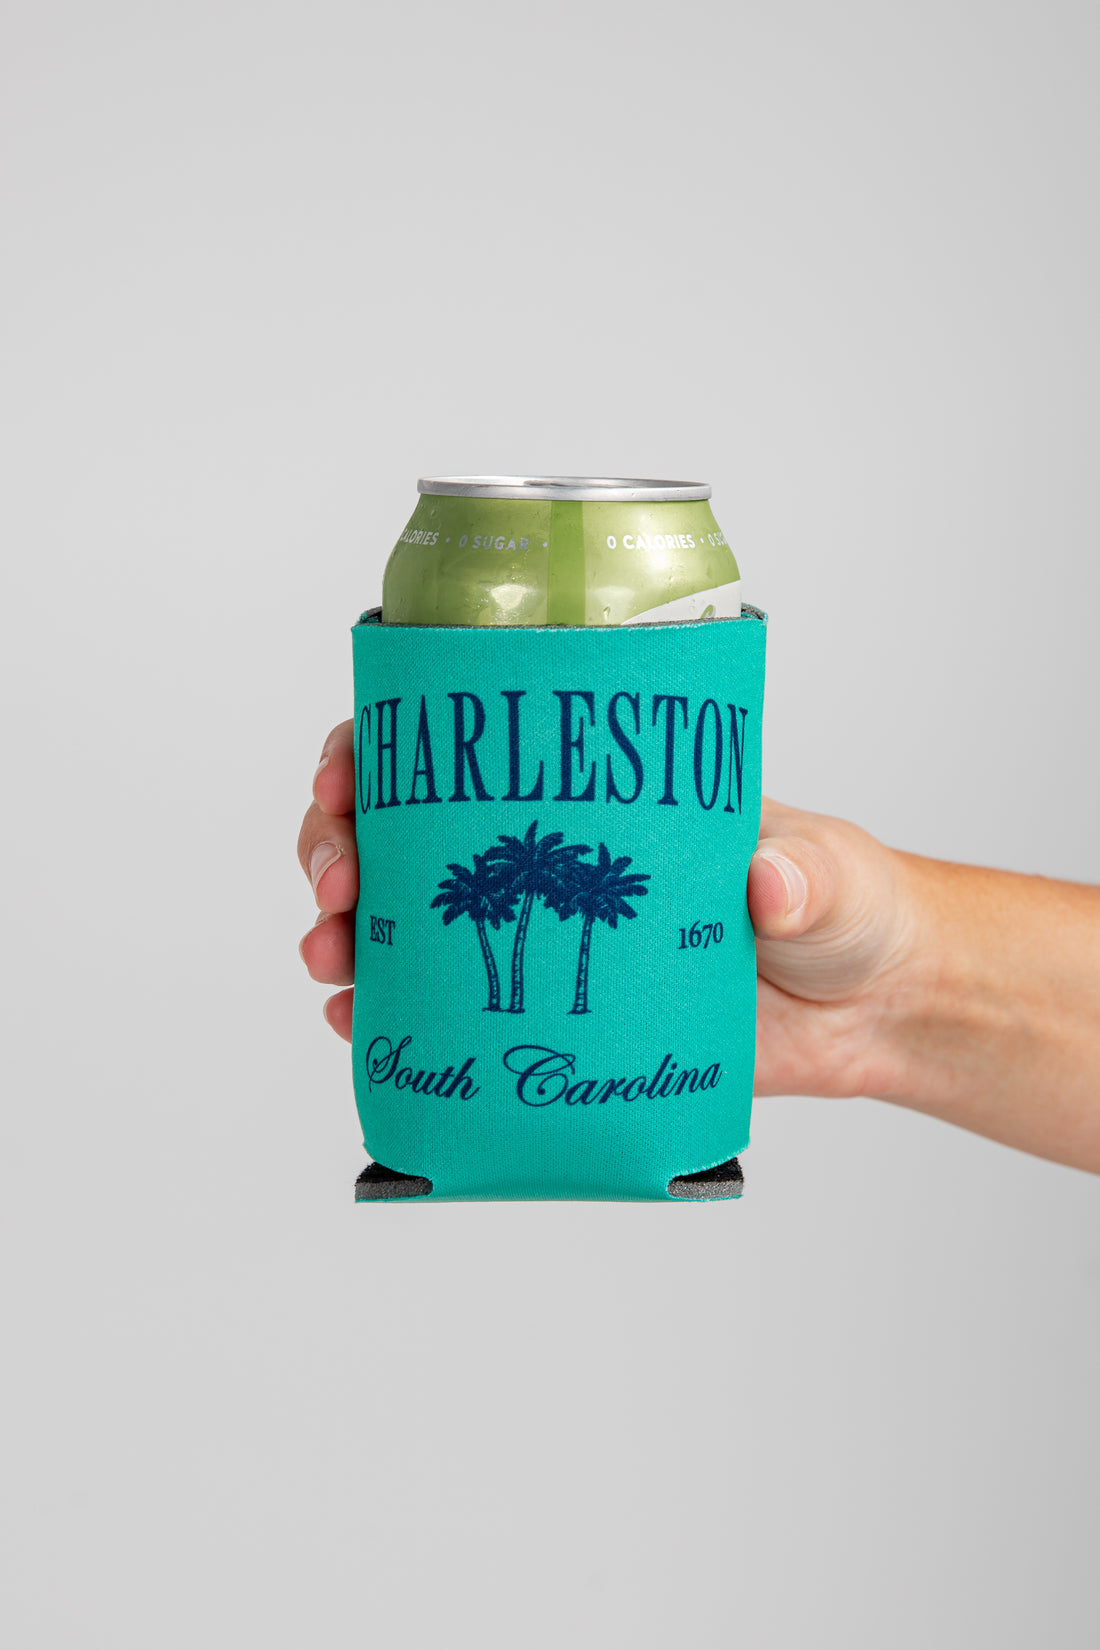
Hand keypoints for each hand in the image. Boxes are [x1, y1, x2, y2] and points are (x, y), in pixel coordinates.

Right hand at [297, 726, 915, 1098]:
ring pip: (401, 920)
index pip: (460, 743)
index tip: (349, 772)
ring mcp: (538, 936)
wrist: (866, 1011)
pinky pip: (439, 1012)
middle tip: (338, 884)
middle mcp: (546, 856)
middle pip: (400, 828)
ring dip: (343, 933)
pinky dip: (383, 1013)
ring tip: (330, 960)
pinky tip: (357, 1022)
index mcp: (593, 793)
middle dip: (338, 843)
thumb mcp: (826, 873)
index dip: (380, 748)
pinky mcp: (550, 1015)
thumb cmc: (843, 906)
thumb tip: (765, 882)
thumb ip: (800, 875)